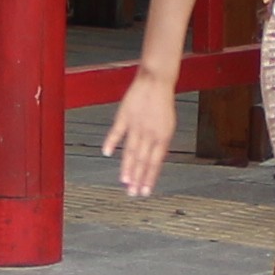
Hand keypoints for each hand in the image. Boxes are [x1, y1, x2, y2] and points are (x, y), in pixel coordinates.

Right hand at [102, 64, 175, 197]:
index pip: (155, 163)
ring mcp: (137, 124)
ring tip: (124, 181)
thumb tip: (154, 161)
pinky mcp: (125, 115)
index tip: (145, 192)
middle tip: (133, 193)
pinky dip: (111, 141)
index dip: (149, 178)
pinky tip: (107, 152)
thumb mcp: (167, 125)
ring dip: (128, 167)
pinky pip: (117, 131)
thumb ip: (159, 143)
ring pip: (131, 150)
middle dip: (138, 179)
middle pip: (143, 160)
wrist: (156, 81)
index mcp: (162, 137)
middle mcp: (150, 133)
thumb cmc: (161, 103)